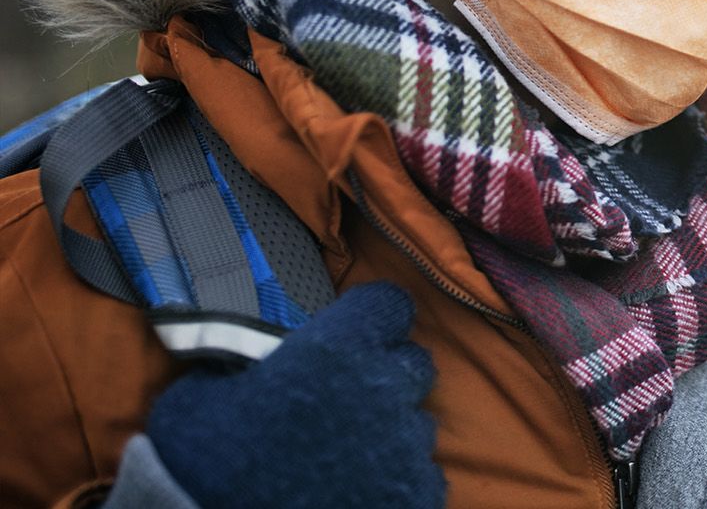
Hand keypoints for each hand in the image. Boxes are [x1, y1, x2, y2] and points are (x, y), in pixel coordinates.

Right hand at [144, 282, 444, 508]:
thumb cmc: (206, 466)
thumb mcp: (196, 400)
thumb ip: (238, 365)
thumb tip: (244, 359)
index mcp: (336, 350)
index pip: (389, 306)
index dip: (371, 319)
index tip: (352, 334)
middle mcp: (384, 388)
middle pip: (412, 364)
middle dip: (385, 374)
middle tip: (345, 399)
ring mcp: (406, 444)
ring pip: (416, 422)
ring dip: (389, 430)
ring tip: (344, 453)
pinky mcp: (416, 491)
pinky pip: (419, 473)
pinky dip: (395, 478)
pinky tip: (356, 488)